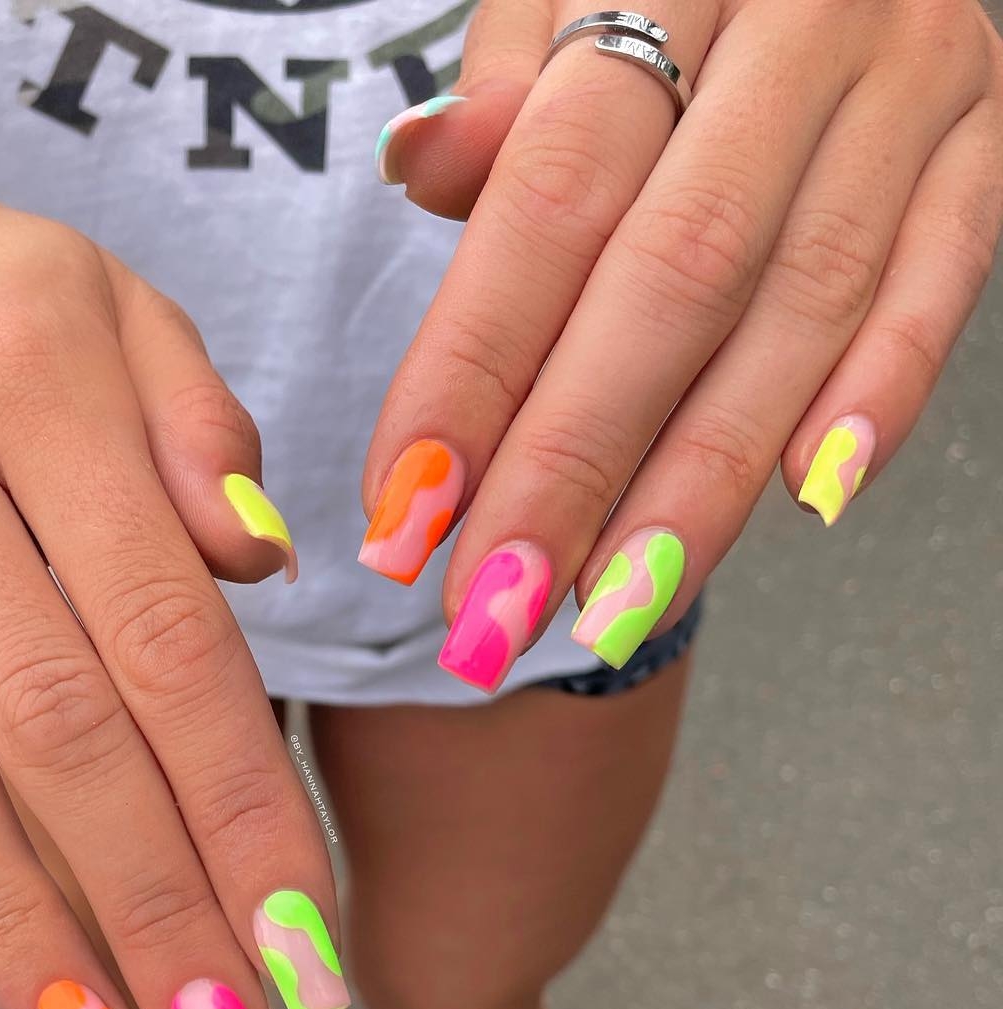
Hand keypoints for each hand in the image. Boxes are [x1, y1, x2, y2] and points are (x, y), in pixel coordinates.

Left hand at [364, 0, 1002, 688]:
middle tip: (495, 605)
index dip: (472, 368)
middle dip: (573, 467)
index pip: (550, 199)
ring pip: (801, 311)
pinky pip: (944, 281)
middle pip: (672, 279)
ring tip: (614, 607)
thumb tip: (424, 162)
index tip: (407, 508)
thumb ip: (499, 95)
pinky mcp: (983, 143)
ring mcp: (916, 78)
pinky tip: (805, 502)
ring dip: (701, 484)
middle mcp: (805, 20)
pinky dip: (881, 394)